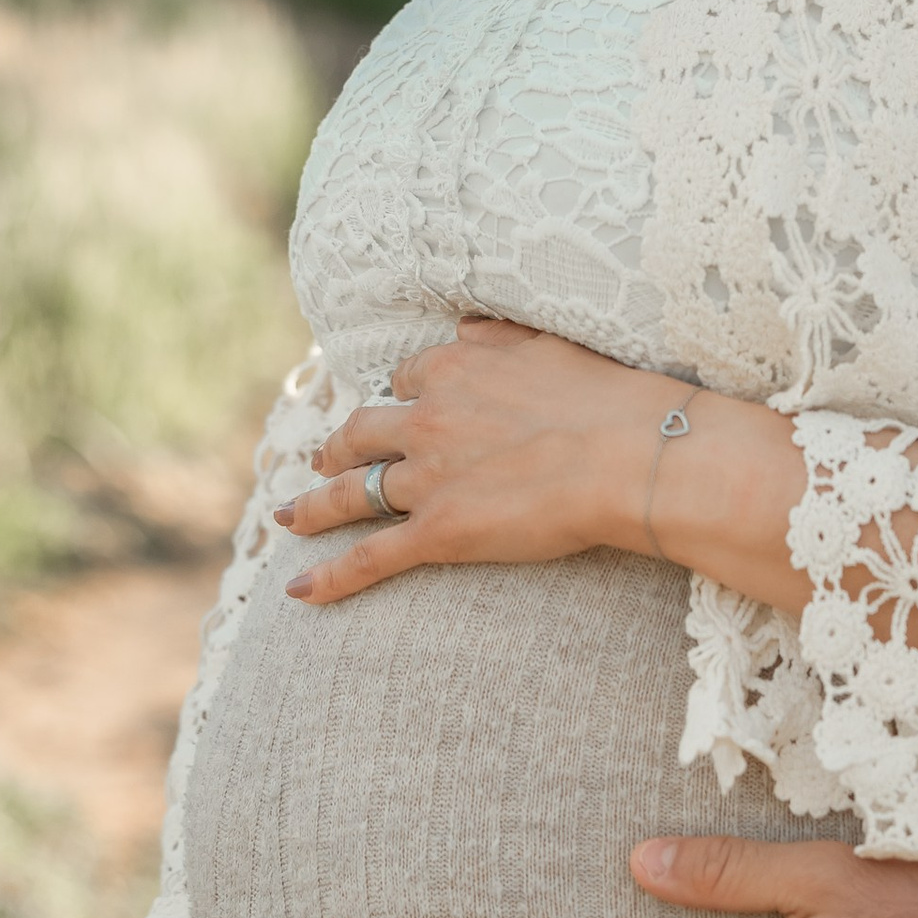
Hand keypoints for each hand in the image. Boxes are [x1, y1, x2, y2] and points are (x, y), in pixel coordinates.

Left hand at [275, 316, 664, 607]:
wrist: (627, 455)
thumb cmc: (605, 398)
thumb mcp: (545, 343)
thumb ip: (498, 336)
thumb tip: (464, 327)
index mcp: (453, 370)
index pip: (408, 379)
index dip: (402, 396)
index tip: (401, 406)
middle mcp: (428, 420)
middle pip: (361, 432)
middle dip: (337, 448)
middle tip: (322, 461)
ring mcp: (427, 479)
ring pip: (353, 492)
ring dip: (314, 506)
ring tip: (289, 515)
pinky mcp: (438, 532)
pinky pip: (372, 557)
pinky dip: (331, 576)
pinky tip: (298, 590)